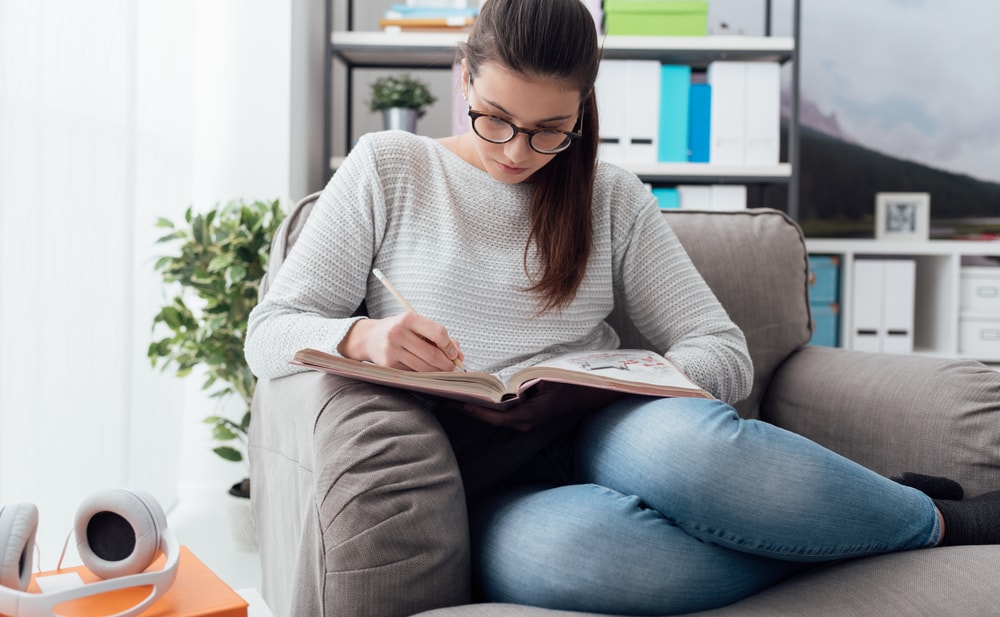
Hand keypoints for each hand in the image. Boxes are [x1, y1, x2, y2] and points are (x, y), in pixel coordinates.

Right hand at [339, 312, 463, 371]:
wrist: (370, 338)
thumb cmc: (401, 330)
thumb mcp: (417, 326)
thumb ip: (440, 337)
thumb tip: (459, 356)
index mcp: (409, 318)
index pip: (438, 332)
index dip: (450, 346)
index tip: (454, 354)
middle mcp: (399, 333)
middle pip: (432, 354)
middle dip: (447, 364)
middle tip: (453, 368)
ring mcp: (392, 350)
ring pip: (424, 368)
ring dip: (438, 372)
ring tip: (442, 371)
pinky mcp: (388, 365)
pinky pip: (413, 373)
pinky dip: (424, 375)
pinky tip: (426, 372)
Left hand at [447, 382, 625, 431]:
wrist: (586, 393)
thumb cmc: (566, 384)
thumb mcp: (546, 381)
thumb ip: (526, 385)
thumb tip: (505, 388)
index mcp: (526, 416)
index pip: (492, 415)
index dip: (471, 408)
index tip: (452, 400)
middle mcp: (522, 422)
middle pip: (487, 417)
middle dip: (465, 407)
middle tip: (442, 397)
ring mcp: (522, 421)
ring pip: (490, 416)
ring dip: (471, 406)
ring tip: (449, 396)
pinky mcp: (522, 417)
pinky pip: (498, 413)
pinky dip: (483, 406)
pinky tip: (470, 396)